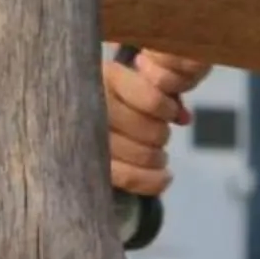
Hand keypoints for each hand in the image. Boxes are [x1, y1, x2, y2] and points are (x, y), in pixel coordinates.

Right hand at [102, 51, 212, 195]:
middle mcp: (94, 107)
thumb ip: (161, 92)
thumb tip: (184, 118)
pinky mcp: (88, 167)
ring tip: (159, 156)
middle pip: (148, 130)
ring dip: (158, 158)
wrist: (74, 113)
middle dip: (161, 134)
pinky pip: (128, 178)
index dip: (168, 110)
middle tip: (161, 135)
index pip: (152, 100)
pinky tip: (165, 177)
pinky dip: (152, 180)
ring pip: (141, 154)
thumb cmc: (113, 94)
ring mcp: (89, 138)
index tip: (170, 112)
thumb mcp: (135, 80)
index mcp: (107, 78)